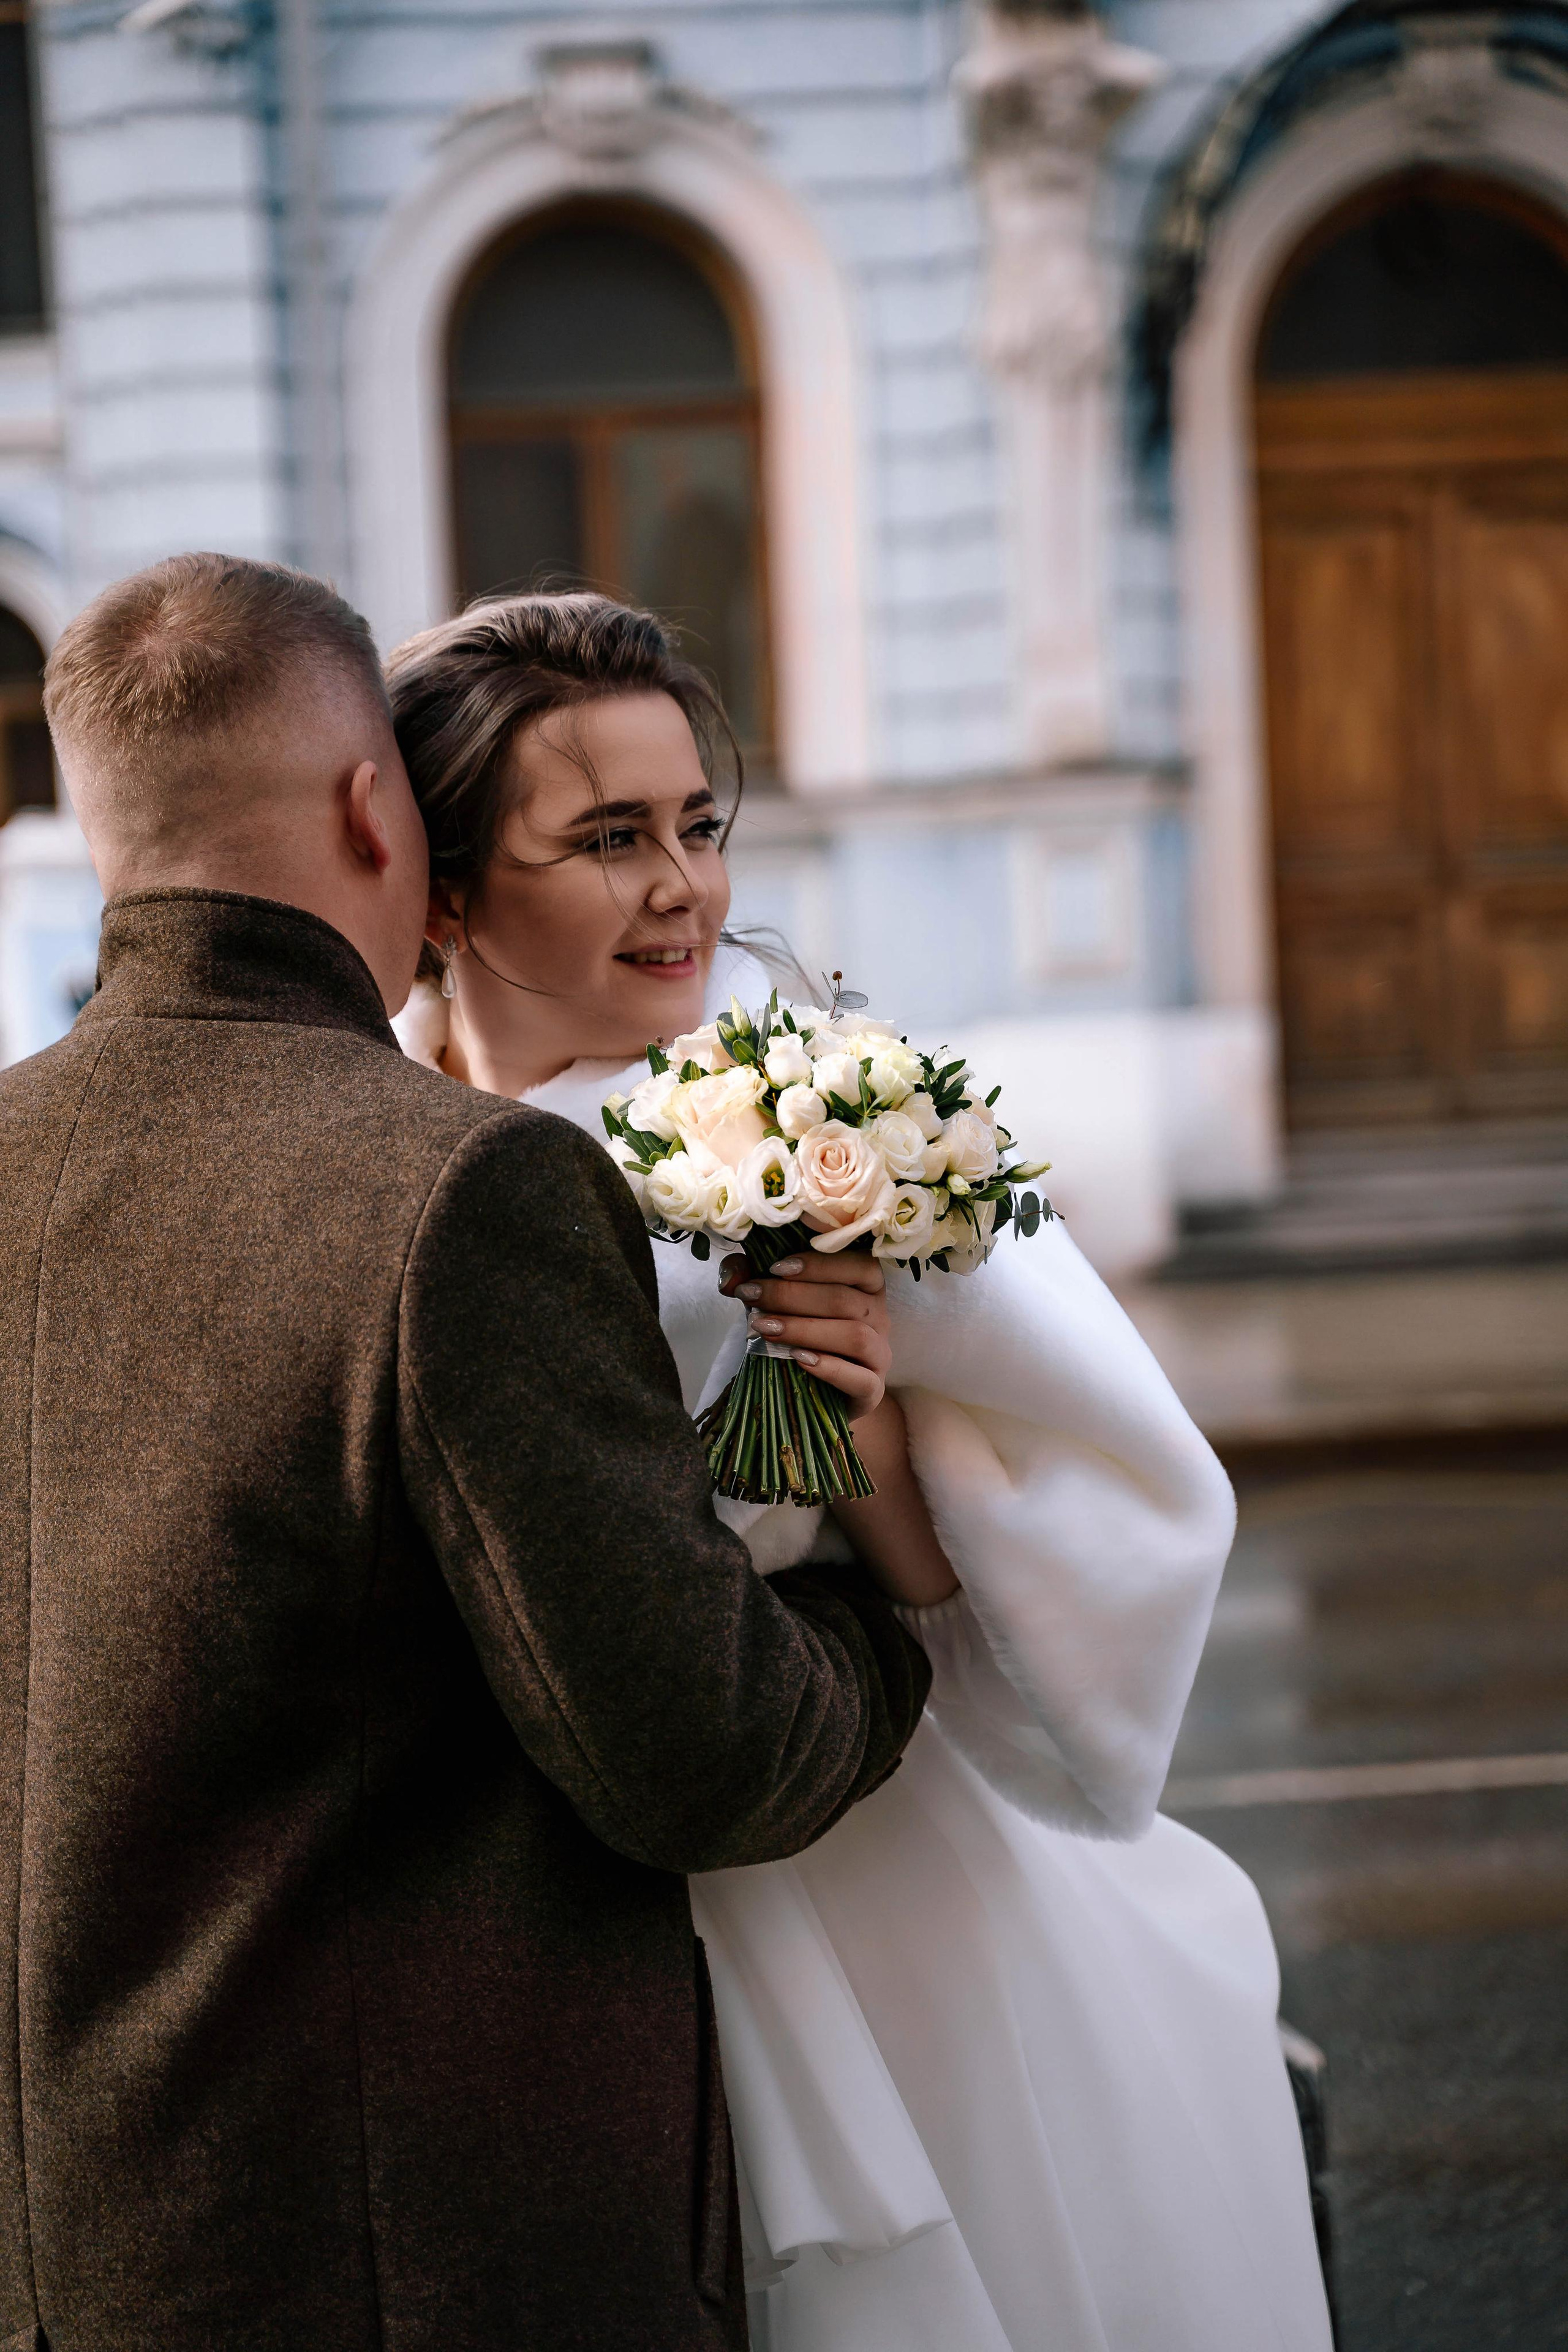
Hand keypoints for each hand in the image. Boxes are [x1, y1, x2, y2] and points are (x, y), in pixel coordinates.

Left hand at [718, 1250, 890, 1424]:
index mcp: (867, 1287)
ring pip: (855, 1336)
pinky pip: (861, 1379)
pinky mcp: (873, 1390)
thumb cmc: (801, 1335)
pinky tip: (798, 1360)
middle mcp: (880, 1318)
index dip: (819, 1264)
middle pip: (845, 1300)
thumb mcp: (776, 1301)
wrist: (819, 1392)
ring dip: (806, 1329)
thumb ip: (752, 1277)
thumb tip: (731, 1277)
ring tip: (765, 1328)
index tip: (775, 1267)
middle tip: (752, 1296)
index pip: (859, 1264)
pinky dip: (830, 1368)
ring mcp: (880, 1355)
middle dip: (793, 1296)